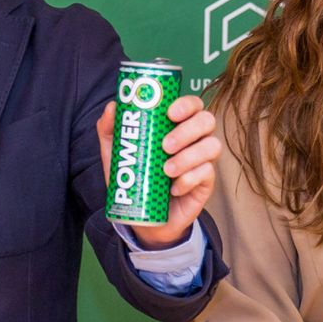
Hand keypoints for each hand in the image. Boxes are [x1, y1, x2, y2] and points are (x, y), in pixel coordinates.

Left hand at [94, 96, 221, 247]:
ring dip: (189, 157)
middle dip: (187, 130)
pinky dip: (189, 180)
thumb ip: (110, 129)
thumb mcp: (116, 152)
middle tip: (165, 145)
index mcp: (176, 124)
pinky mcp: (206, 182)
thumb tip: (113, 107)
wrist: (144, 216)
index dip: (186, 104)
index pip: (192, 104)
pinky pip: (207, 173)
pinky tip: (173, 189)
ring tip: (166, 171)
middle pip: (207, 120)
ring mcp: (203, 160)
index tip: (169, 113)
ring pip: (212, 146)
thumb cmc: (134, 175)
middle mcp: (194, 138)